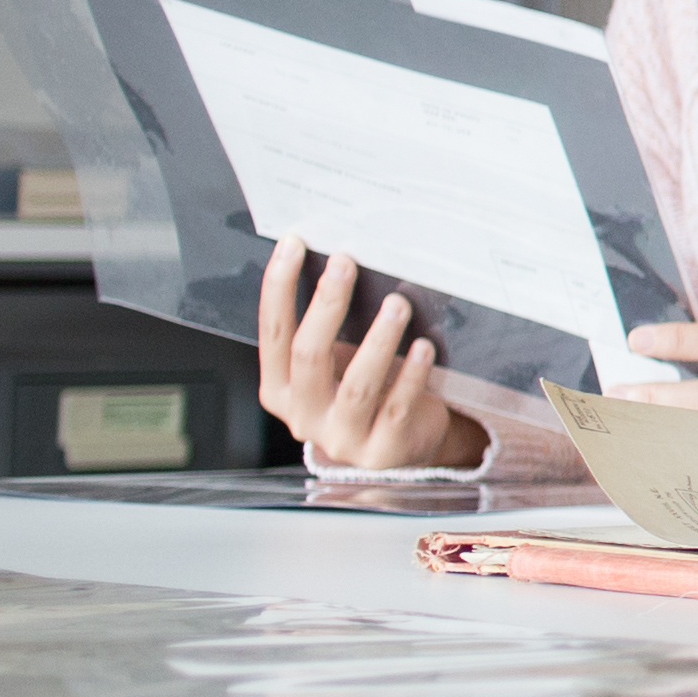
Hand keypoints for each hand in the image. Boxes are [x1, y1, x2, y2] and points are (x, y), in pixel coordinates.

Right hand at [255, 236, 487, 471]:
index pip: (273, 333)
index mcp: (280, 390)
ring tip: (396, 304)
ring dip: (378, 340)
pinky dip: (411, 375)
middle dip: (327, 305)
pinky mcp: (382, 451)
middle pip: (309, 355)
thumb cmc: (365, 393)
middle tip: (346, 265)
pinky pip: (397, 408)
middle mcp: (303, 416)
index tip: (293, 244)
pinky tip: (423, 347)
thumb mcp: (335, 365)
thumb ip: (327, 329)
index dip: (278, 288)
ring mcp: (342, 438)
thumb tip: (338, 261)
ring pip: (357, 385)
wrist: (398, 446)